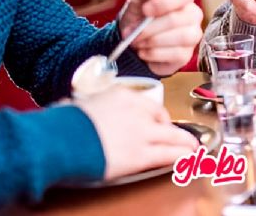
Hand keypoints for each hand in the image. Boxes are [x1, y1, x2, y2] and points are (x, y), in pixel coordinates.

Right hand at [75, 86, 197, 179]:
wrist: (62, 138)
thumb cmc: (65, 122)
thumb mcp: (78, 103)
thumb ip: (89, 105)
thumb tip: (80, 107)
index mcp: (121, 95)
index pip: (147, 104)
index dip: (155, 115)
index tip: (157, 120)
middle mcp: (136, 111)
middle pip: (162, 118)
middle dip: (173, 128)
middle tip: (179, 135)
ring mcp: (141, 132)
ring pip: (172, 136)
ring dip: (185, 143)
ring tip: (193, 148)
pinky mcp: (141, 155)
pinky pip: (168, 155)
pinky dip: (181, 157)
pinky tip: (188, 159)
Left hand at [120, 0, 203, 75]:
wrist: (132, 41)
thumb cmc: (139, 16)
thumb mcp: (139, 2)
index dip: (165, 2)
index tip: (145, 10)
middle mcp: (193, 14)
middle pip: (177, 19)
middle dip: (150, 27)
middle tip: (131, 33)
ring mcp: (192, 35)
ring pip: (179, 37)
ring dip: (152, 41)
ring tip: (136, 42)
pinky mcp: (186, 54)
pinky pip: (175, 55)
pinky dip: (154, 54)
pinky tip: (143, 52)